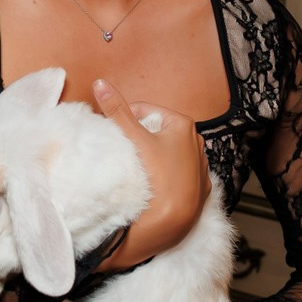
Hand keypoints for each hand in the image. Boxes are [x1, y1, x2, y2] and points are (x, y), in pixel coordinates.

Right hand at [92, 78, 209, 267]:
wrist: (172, 218)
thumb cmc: (156, 174)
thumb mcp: (135, 138)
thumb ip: (117, 111)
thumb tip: (100, 83)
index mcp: (183, 124)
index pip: (145, 111)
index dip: (126, 120)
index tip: (115, 134)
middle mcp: (197, 141)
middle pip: (157, 132)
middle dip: (140, 139)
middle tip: (126, 154)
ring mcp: (201, 166)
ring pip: (169, 153)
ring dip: (153, 157)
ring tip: (139, 171)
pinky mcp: (201, 187)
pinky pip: (179, 174)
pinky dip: (168, 176)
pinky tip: (156, 185)